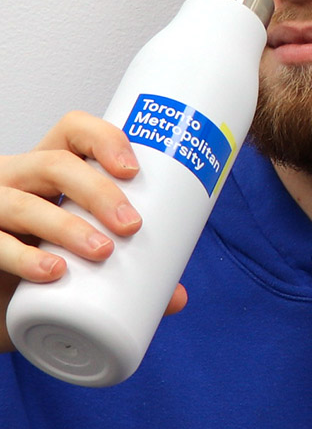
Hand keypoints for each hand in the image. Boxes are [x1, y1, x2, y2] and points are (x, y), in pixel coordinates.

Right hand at [0, 111, 186, 352]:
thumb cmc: (41, 268)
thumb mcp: (84, 261)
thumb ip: (130, 274)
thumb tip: (178, 297)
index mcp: (49, 169)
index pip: (73, 131)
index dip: (104, 139)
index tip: (134, 170)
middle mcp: (17, 179)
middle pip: (56, 163)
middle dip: (99, 191)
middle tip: (131, 225)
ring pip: (24, 203)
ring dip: (68, 226)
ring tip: (102, 251)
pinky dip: (26, 258)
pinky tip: (53, 271)